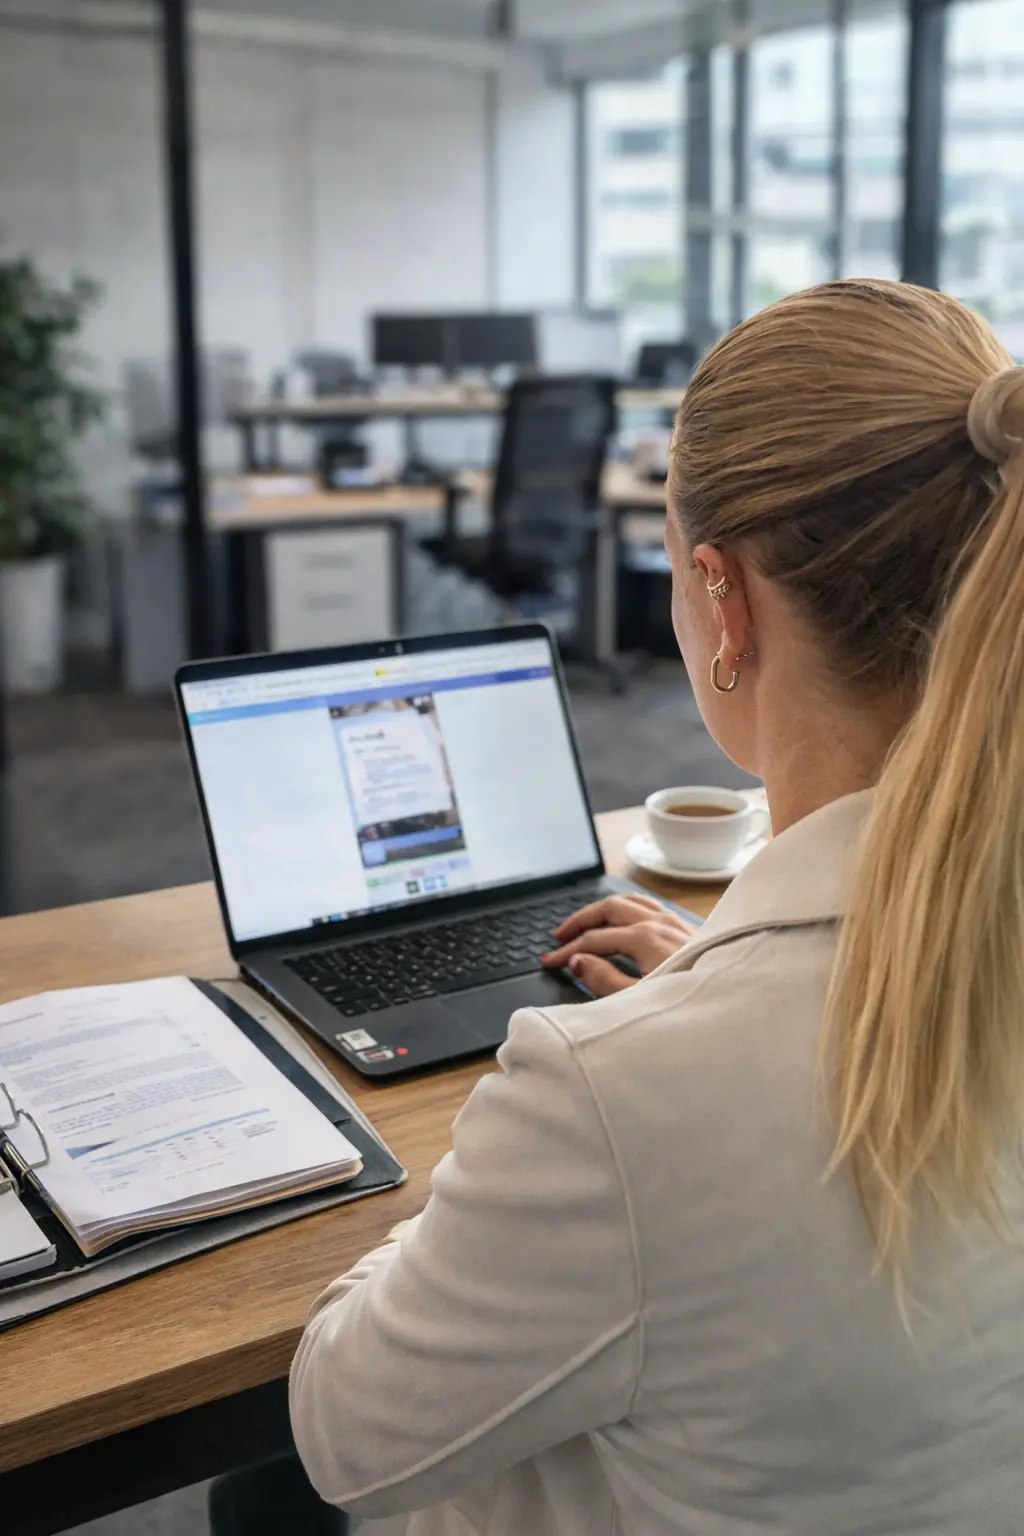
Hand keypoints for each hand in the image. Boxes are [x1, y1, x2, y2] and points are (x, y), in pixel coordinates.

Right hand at [542, 893, 697, 998]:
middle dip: (580, 920)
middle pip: (608, 908)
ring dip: (604, 909)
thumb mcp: (639, 1000)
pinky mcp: (687, 926)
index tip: (550, 962)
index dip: (567, 950)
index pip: (594, 939)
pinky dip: (629, 907)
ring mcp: (675, 921)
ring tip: (587, 922)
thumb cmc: (690, 1005)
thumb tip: (578, 961)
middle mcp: (659, 922)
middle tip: (560, 935)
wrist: (736, 1001)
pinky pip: (650, 905)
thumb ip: (605, 980)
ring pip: (630, 900)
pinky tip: (626, 918)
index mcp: (644, 938)